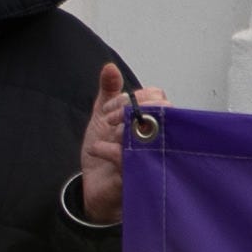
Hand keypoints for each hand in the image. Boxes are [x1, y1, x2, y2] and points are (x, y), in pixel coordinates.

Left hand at [70, 64, 160, 229]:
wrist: (93, 185)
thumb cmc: (105, 150)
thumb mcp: (102, 115)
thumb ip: (108, 90)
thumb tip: (110, 67)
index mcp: (149, 119)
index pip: (156, 96)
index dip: (133, 97)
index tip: (110, 107)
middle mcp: (156, 136)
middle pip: (159, 111)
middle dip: (129, 111)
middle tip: (110, 121)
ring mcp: (151, 154)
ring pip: (146, 132)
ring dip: (120, 130)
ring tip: (105, 136)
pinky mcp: (139, 173)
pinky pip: (128, 157)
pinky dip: (108, 150)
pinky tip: (97, 149)